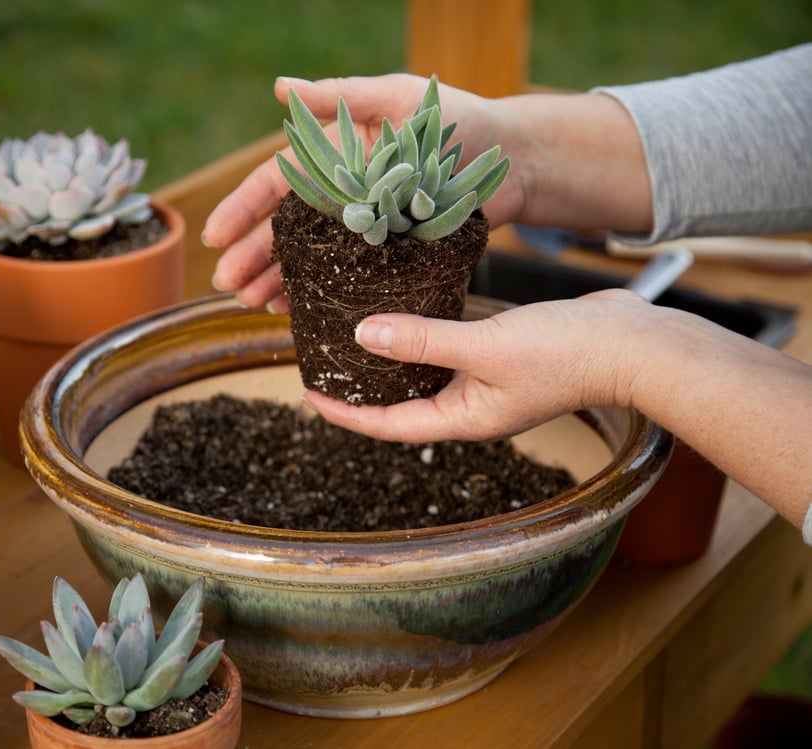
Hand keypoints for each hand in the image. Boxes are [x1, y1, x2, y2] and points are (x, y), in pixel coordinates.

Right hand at [205, 74, 522, 311]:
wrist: (515, 159)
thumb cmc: (458, 119)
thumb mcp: (397, 98)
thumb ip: (341, 95)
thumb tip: (281, 88)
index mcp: (337, 157)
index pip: (278, 183)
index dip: (243, 209)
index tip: (214, 237)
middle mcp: (344, 194)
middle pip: (286, 229)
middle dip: (252, 257)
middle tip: (229, 286)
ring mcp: (365, 228)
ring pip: (310, 258)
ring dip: (277, 280)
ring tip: (253, 304)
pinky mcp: (390, 256)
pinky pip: (347, 279)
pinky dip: (318, 294)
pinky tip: (295, 310)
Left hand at [303, 289, 645, 442]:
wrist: (636, 343)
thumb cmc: (568, 354)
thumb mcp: (485, 346)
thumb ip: (423, 341)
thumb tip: (363, 335)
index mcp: (463, 419)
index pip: (388, 425)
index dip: (346, 413)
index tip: (309, 395)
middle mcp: (471, 406)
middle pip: (402, 400)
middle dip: (363, 384)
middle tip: (326, 359)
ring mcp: (488, 381)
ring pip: (426, 371)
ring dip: (393, 355)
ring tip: (356, 330)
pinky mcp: (503, 353)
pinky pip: (452, 346)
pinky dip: (427, 331)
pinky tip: (411, 305)